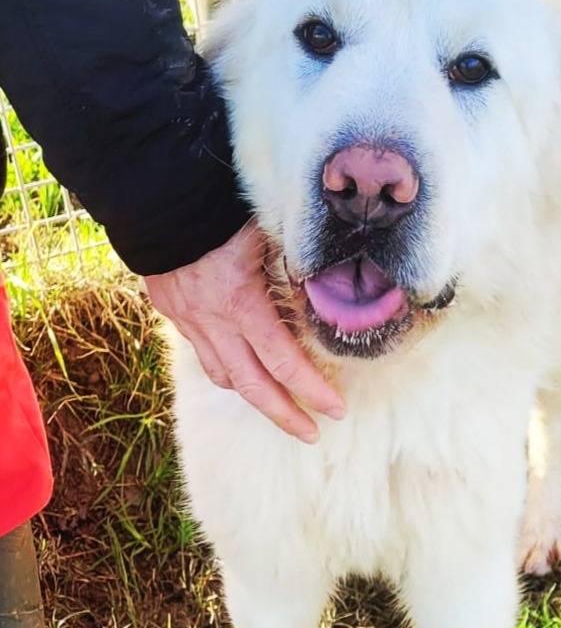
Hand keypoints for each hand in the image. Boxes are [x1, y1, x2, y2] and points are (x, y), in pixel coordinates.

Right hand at [144, 222, 344, 442]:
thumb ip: (298, 263)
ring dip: (253, 393)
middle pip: (250, 385)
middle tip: (312, 433)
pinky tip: (245, 367)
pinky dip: (227, 366)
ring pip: (222, 374)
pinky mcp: (171, 309)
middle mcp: (212, 319)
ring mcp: (188, 318)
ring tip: (281, 404)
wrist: (157, 193)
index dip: (312, 389)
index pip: (282, 362)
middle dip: (284, 414)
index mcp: (241, 302)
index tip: (336, 409)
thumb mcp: (269, 232)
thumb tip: (333, 285)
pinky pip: (203, 351)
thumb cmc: (221, 207)